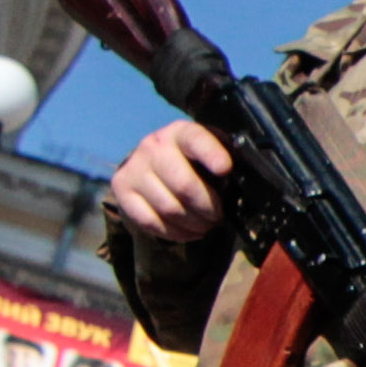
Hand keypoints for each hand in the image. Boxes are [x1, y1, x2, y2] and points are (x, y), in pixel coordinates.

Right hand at [108, 122, 234, 242]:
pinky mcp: (121, 191)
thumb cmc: (191, 161)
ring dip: (194, 224)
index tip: (225, 169)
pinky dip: (175, 233)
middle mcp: (153, 146)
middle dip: (208, 208)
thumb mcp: (210, 151)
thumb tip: (244, 181)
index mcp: (181, 132)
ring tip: (205, 225)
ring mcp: (134, 168)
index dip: (211, 154)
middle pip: (184, 185)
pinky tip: (187, 231)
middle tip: (217, 217)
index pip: (196, 139)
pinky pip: (151, 222)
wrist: (150, 163)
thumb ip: (224, 161)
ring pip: (169, 208)